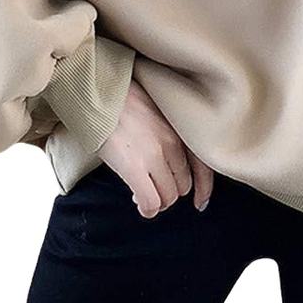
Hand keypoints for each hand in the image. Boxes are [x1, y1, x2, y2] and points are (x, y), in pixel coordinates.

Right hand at [98, 79, 214, 217]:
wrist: (99, 93)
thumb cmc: (122, 100)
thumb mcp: (155, 113)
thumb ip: (165, 134)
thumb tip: (165, 159)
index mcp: (179, 129)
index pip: (203, 168)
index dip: (202, 189)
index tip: (199, 201)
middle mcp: (171, 143)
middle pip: (183, 185)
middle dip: (169, 193)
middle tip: (154, 189)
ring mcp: (154, 156)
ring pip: (168, 197)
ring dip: (157, 202)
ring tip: (143, 194)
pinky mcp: (134, 167)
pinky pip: (150, 202)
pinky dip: (146, 208)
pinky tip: (138, 202)